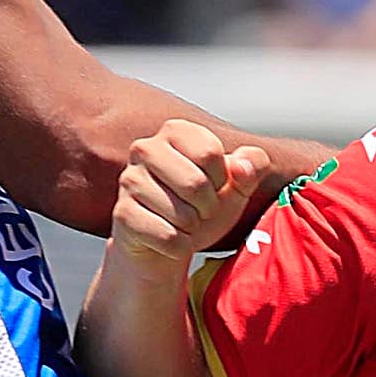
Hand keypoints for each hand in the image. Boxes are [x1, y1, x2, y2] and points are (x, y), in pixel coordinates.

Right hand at [112, 118, 270, 267]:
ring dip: (193, 228)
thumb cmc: (200, 206)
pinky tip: (170, 239)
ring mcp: (129, 181)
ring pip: (182, 214)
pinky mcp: (122, 214)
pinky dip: (179, 246)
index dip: (222, 180)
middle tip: (200, 210)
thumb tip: (243, 166)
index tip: (215, 186)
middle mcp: (145, 149)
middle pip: (195, 183)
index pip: (211, 153)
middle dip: (208, 207)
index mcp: (175, 131)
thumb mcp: (236, 185)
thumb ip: (253, 167)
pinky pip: (167, 237)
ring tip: (184, 222)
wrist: (167, 242)